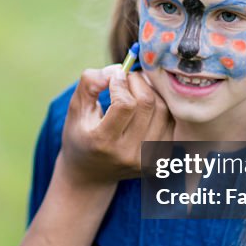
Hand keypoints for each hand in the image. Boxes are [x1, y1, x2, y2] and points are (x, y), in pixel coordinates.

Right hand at [59, 65, 173, 183]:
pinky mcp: (161, 159)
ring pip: (163, 110)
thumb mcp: (76, 109)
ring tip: (136, 89)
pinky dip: (160, 107)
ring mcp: (147, 159)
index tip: (114, 76)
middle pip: (147, 104)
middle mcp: (128, 154)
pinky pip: (170, 121)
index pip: (124, 104)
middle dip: (138, 82)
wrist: (91, 175)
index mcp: (103, 142)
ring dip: (151, 91)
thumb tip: (118, 70)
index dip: (121, 83)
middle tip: (127, 77)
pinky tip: (145, 106)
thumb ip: (90, 83)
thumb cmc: (81, 135)